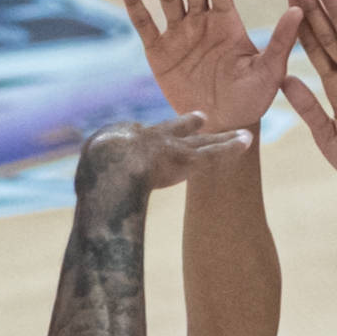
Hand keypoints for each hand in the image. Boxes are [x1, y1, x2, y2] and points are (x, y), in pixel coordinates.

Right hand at [75, 112, 251, 197]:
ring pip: (202, 141)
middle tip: (200, 116)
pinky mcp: (186, 158)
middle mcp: (149, 138)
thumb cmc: (94, 176)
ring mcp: (169, 147)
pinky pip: (214, 152)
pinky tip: (247, 140)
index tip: (156, 136)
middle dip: (187, 125)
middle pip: (174, 130)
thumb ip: (96, 196)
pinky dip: (231, 146)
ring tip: (240, 133)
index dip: (150, 137)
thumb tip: (91, 218)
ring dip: (222, 138)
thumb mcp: (89, 182)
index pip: (140, 137)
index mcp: (123, 140)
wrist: (108, 166)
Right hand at [120, 0, 301, 133]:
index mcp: (227, 21)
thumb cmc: (251, 100)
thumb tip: (299, 9)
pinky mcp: (159, 53)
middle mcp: (201, 21)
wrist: (225, 126)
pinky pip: (145, 24)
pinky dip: (135, 4)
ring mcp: (179, 35)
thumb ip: (281, 40)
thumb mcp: (270, 71)